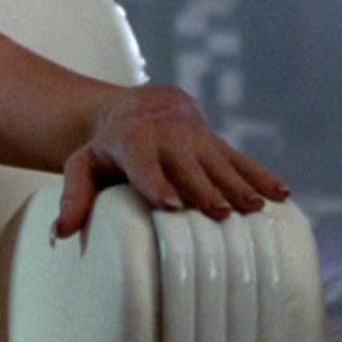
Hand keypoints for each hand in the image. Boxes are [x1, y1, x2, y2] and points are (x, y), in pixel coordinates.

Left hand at [53, 84, 288, 238]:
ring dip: (238, 186)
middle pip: (188, 168)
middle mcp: (169, 139)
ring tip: (255, 209)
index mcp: (134, 143)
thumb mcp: (84, 165)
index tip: (172, 204)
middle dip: (203, 189)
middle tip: (218, 213)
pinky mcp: (219, 145)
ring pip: (220, 165)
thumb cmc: (110, 147)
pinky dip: (262, 176)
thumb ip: (73, 196)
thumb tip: (60, 234)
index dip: (157, 183)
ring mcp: (198, 141)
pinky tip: (282, 196)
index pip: (144, 164)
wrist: (144, 107)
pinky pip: (243, 161)